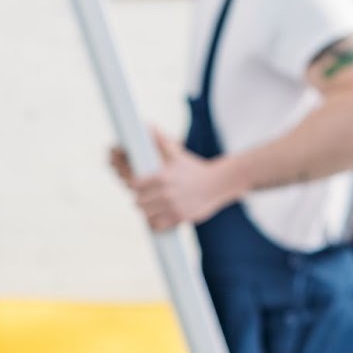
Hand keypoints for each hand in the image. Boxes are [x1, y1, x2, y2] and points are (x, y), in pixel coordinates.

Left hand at [116, 131, 240, 231]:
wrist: (218, 184)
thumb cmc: (195, 169)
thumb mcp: (178, 154)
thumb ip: (161, 141)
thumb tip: (149, 126)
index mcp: (162, 176)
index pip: (134, 184)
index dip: (134, 186)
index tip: (137, 186)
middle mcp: (166, 192)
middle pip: (138, 201)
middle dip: (140, 199)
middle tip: (145, 197)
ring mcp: (173, 206)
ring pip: (146, 215)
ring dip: (147, 212)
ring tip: (152, 207)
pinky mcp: (180, 218)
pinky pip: (158, 225)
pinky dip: (155, 223)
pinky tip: (159, 217)